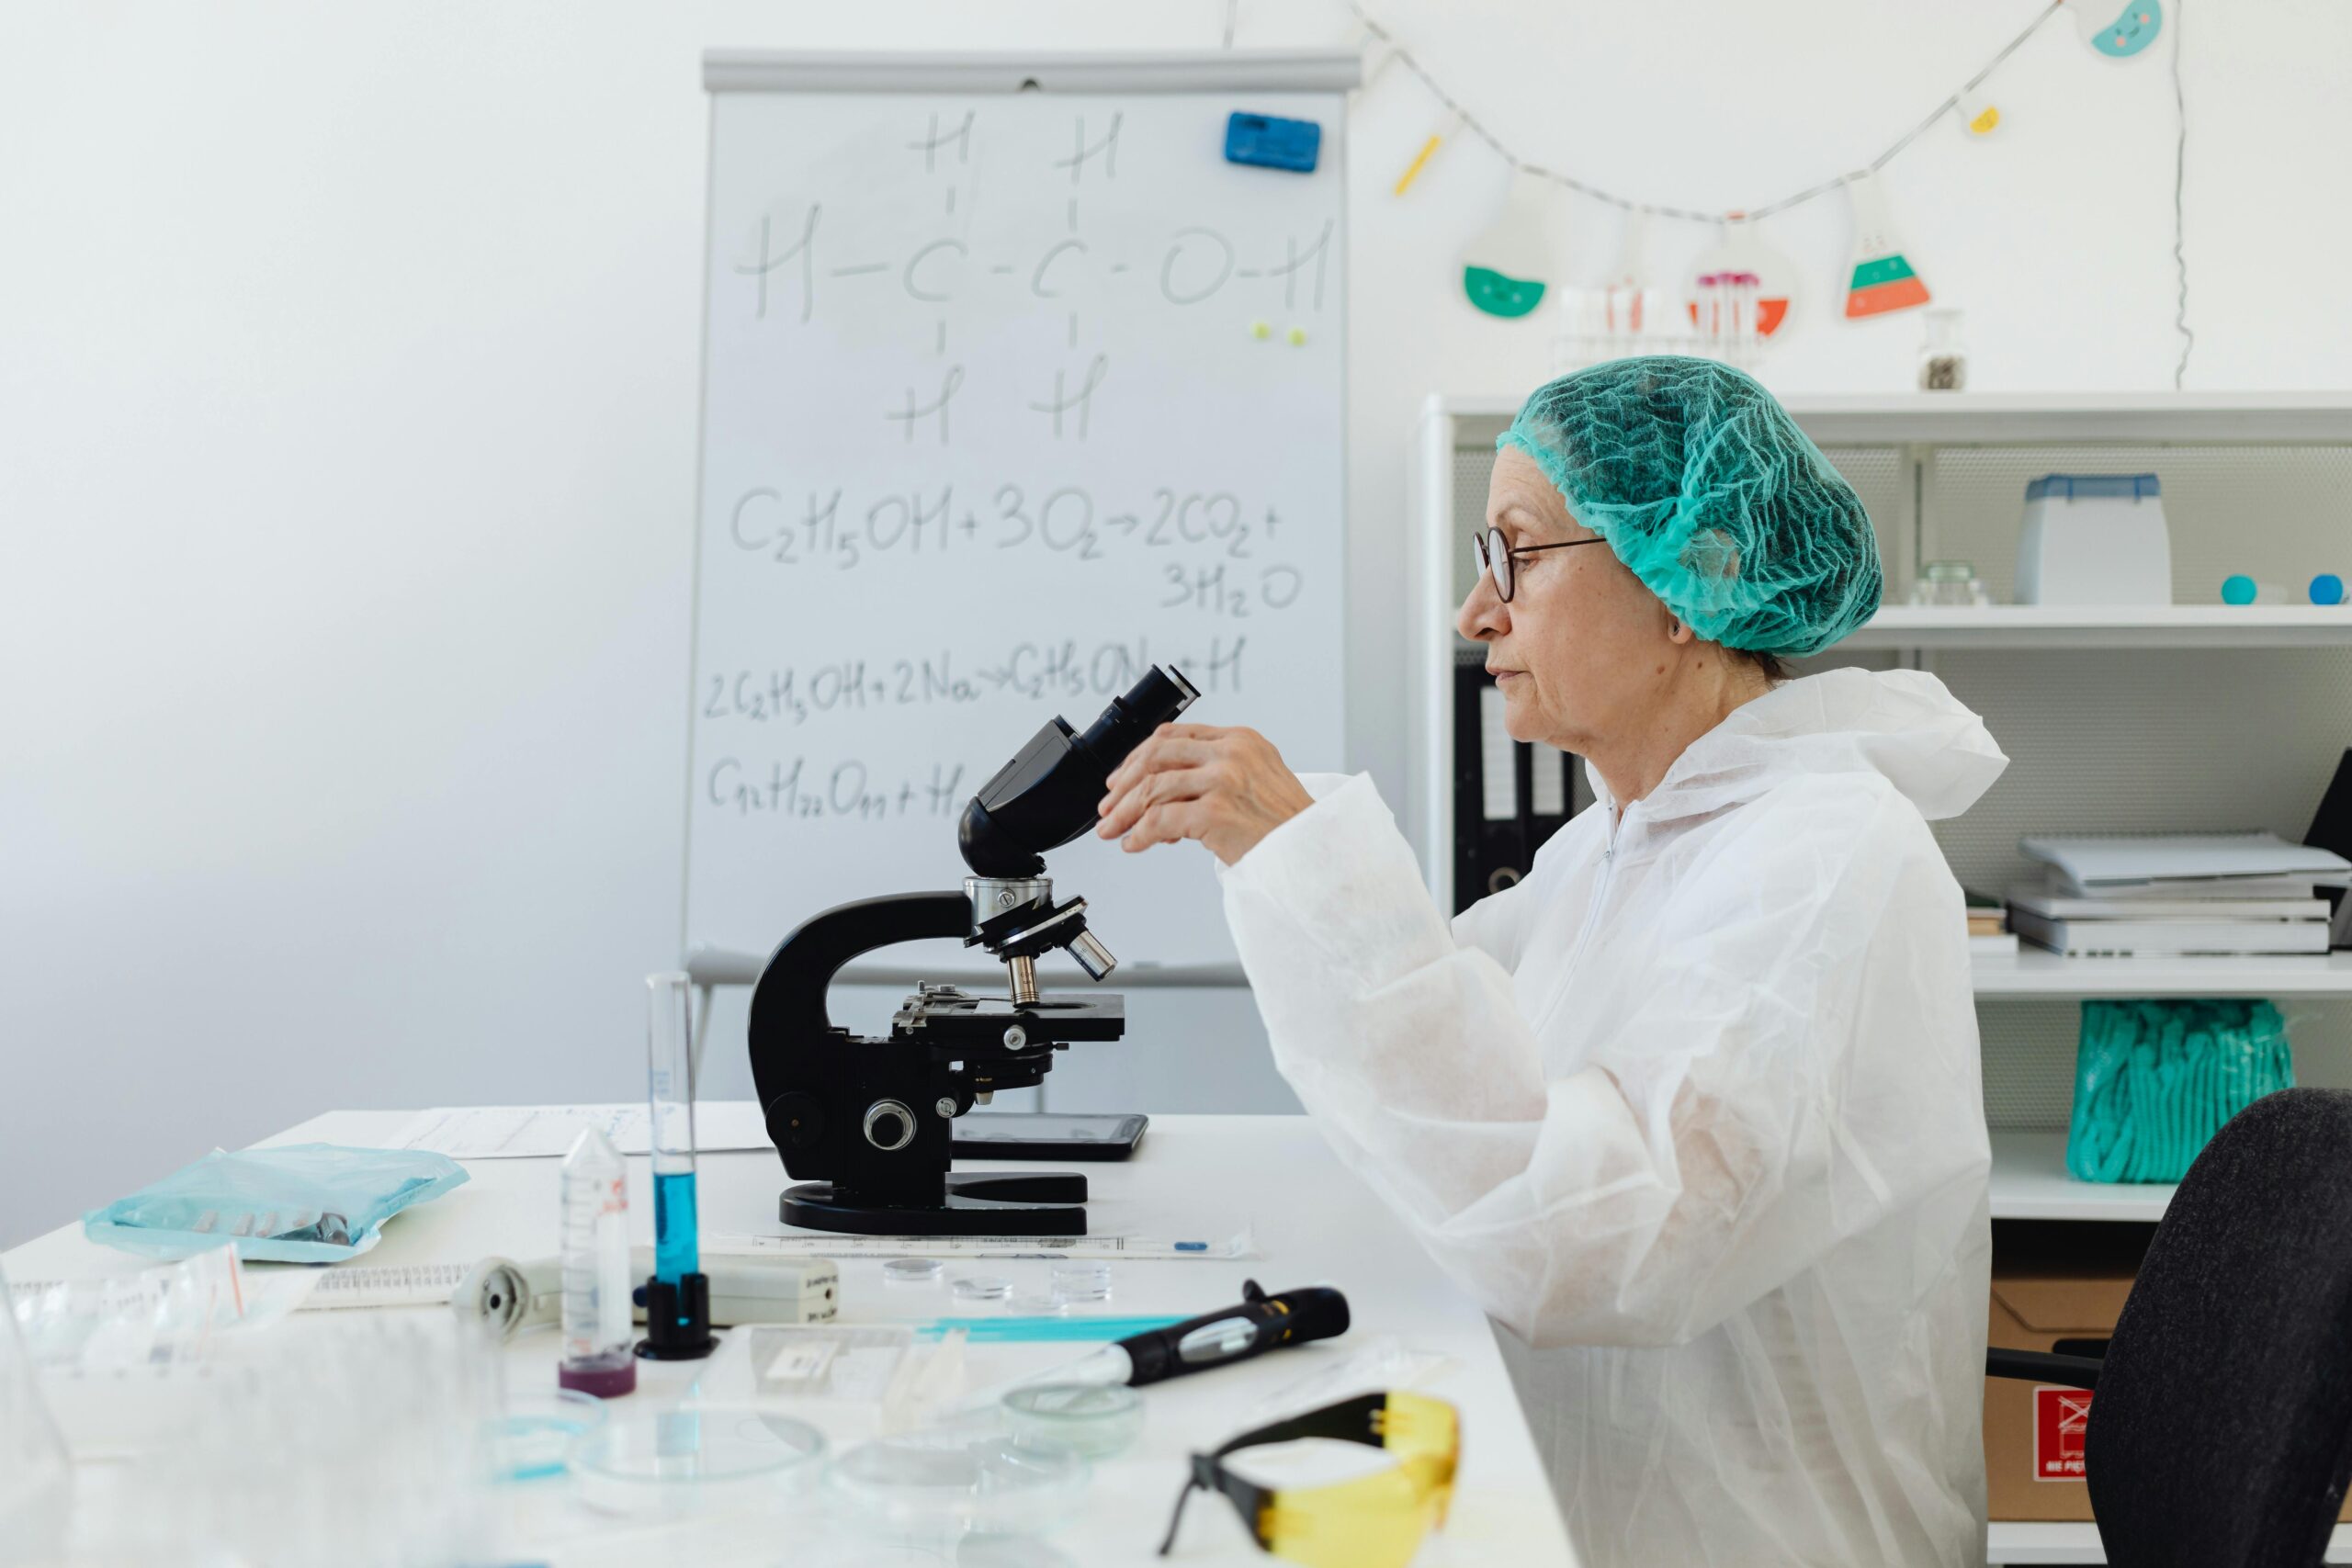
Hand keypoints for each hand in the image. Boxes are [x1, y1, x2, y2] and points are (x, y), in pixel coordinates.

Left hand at [1095, 723, 1314, 865]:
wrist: (1316, 855)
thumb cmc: (1289, 827)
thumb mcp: (1259, 780)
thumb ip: (1218, 772)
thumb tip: (1164, 792)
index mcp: (1241, 739)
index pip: (1173, 735)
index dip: (1138, 757)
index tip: (1121, 778)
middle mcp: (1231, 753)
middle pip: (1155, 756)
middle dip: (1123, 784)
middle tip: (1108, 806)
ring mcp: (1224, 780)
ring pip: (1152, 788)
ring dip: (1124, 813)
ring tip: (1113, 830)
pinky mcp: (1216, 812)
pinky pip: (1160, 820)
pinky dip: (1140, 834)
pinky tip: (1135, 844)